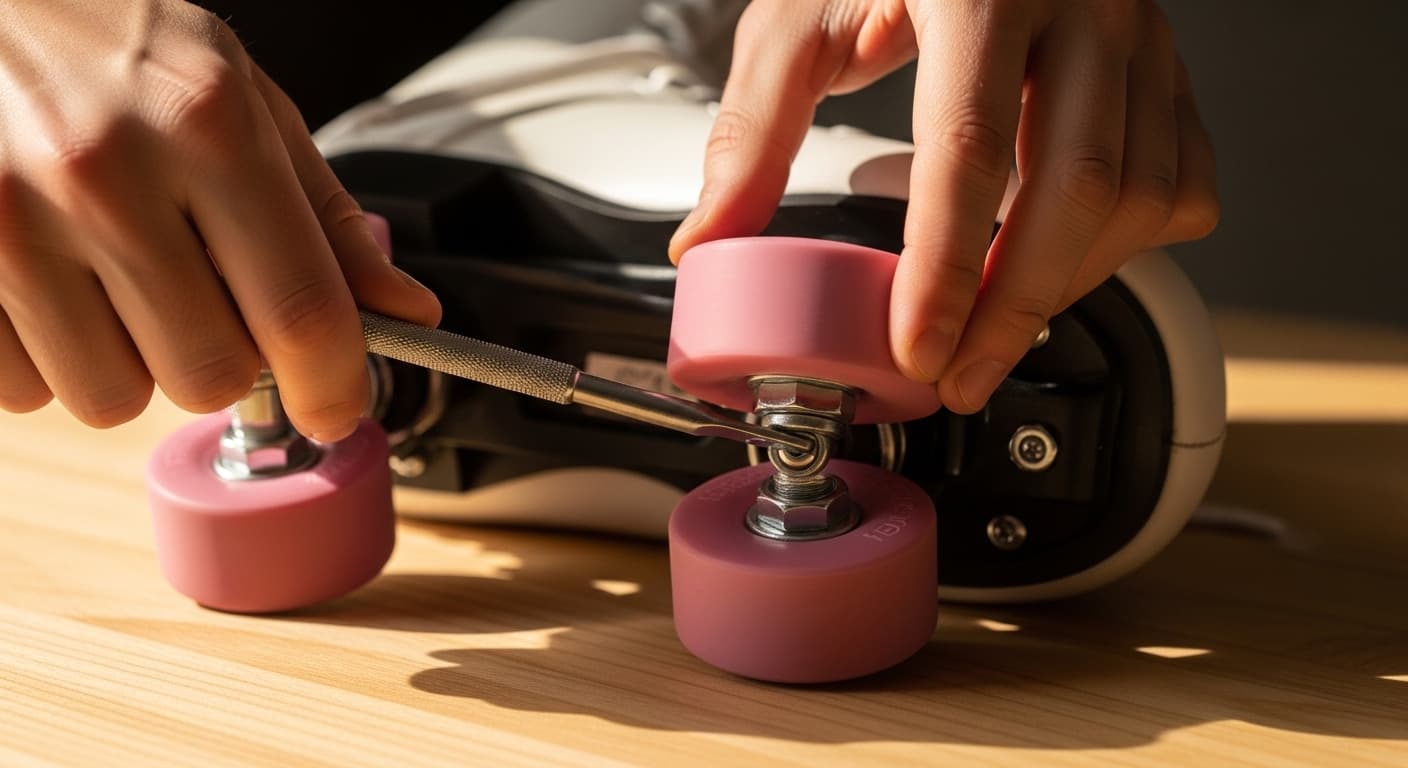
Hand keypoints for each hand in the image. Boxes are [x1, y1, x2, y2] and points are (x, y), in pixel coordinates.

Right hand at [0, 0, 440, 439]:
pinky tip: (52, 287)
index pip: (302, 312)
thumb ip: (322, 214)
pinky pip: (24, 391)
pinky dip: (49, 361)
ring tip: (115, 281)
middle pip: (211, 375)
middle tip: (200, 296)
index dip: (335, 385)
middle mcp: (106, 175)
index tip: (337, 407)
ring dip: (132, 364)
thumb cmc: (112, 44)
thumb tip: (404, 312)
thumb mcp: (241, 97)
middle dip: (223, 358)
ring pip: (113, 397)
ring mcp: (9, 222)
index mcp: (207, 125)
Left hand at [669, 0, 1217, 412]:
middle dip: (1014, 308)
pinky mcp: (1168, 67)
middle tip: (959, 377)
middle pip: (1077, 187)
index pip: (970, 147)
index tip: (919, 348)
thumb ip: (754, 127)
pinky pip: (1181, 178)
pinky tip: (1067, 266)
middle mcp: (1083, 4)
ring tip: (997, 329)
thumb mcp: (801, 17)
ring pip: (1140, 193)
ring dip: (1068, 284)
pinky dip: (1131, 247)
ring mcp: (1140, 36)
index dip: (944, 267)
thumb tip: (712, 238)